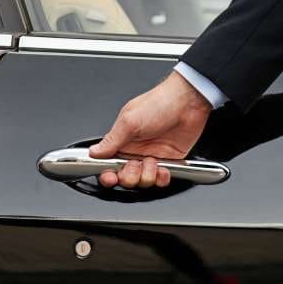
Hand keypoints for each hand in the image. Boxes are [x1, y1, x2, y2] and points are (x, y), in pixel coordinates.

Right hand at [89, 71, 211, 188]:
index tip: (111, 177)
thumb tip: (93, 152)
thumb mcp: (130, 121)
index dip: (108, 174)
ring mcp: (152, 156)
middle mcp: (136, 151)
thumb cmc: (159, 103)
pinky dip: (162, 178)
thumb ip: (111, 140)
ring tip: (152, 161)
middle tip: (135, 164)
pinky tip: (163, 168)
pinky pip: (161, 179)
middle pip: (125, 177)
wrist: (189, 102)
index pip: (108, 164)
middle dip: (129, 176)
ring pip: (143, 181)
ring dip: (147, 175)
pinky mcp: (169, 161)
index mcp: (122, 140)